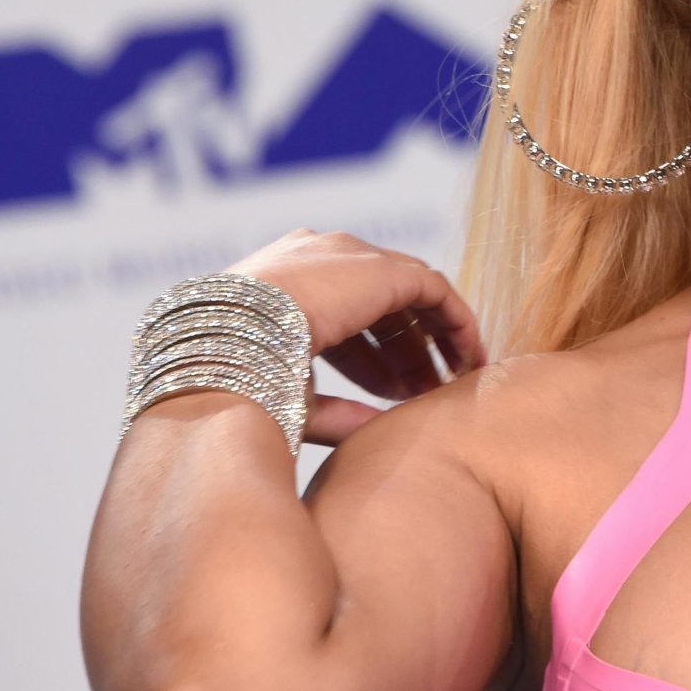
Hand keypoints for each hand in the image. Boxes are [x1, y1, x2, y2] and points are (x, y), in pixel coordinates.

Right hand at [226, 229, 489, 445]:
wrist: (223, 348)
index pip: (342, 315)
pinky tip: (467, 359)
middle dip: (406, 350)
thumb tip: (375, 433)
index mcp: (281, 283)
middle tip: (426, 391)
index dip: (374, 358)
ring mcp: (348, 258)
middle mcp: (315, 260)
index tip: (394, 393)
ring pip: (412, 292)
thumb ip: (336, 411)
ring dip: (433, 338)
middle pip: (380, 302)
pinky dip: (454, 322)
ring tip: (452, 381)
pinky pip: (434, 290)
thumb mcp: (289, 398)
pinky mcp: (381, 269)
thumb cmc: (238, 383)